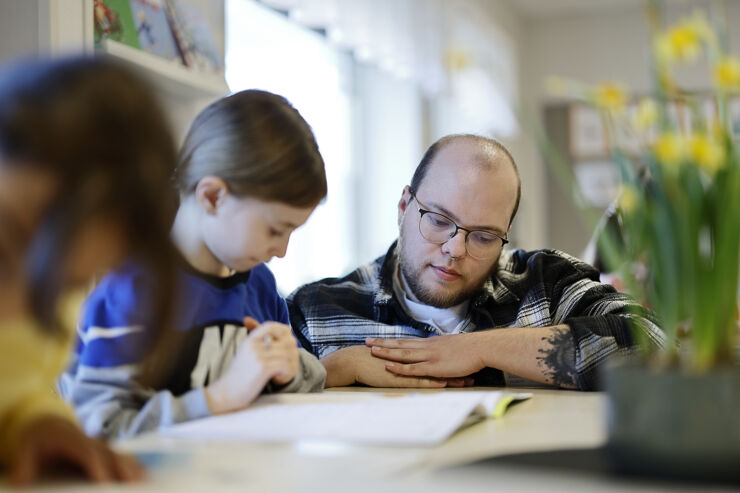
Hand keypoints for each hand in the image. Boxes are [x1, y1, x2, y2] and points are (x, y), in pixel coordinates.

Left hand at [9, 415, 142, 486]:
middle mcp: (91, 441)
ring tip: (145, 481)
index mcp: (73, 440)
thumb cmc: (37, 439)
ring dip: (134, 468)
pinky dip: (135, 465)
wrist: (46, 422)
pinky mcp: (105, 452)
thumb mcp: (25, 449)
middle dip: (124, 469)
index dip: (98, 467)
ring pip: (121, 455)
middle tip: (134, 484)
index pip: (89, 454)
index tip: (105, 483)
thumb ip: (24, 466)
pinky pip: (123, 458)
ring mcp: (101, 446)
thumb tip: (21, 483)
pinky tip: (146, 475)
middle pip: (111, 454)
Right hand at [205, 317, 298, 413]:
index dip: (282, 330)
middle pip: (284, 340)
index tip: (287, 339)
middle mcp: (253, 345)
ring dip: (290, 363)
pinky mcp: (262, 368)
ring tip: (282, 371)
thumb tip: (266, 334)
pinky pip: (284, 364)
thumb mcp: (245, 353)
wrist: (225, 393)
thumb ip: (257, 343)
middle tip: (288, 361)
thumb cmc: (238, 375)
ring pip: (287, 353)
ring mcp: (258, 356)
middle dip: (291, 350)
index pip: (269, 325)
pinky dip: (286, 371)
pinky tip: (278, 377)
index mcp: (249, 340)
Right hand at [322, 345, 473, 387]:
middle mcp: (413, 362)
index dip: (452, 361)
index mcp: (412, 356)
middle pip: (440, 365)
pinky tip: (445, 383)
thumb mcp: (391, 359)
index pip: (436, 359)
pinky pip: (421, 381)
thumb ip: (403, 360)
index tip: (467, 363)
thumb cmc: (370, 361)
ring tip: (468, 382)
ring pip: (435, 374)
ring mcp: (408, 370)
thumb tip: (413, 361)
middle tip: (476, 371)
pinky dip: (434, 382)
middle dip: (458, 369)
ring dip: (451, 378)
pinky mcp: (400, 379)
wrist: (354, 360)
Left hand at [365, 333, 485, 378]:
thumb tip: (437, 352)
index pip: (407, 340)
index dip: (392, 341)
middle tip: (366, 341)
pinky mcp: (434, 367)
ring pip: (403, 353)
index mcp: (431, 343)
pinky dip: (400, 367)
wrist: (481, 348)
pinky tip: (389, 367)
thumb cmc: (471, 349)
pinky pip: (413, 368)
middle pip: (400, 344)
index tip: (379, 339)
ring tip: (371, 351)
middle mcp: (427, 347)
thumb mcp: (452, 347)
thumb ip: (442, 350)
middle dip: (382, 343)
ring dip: (386, 352)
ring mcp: (429, 356)